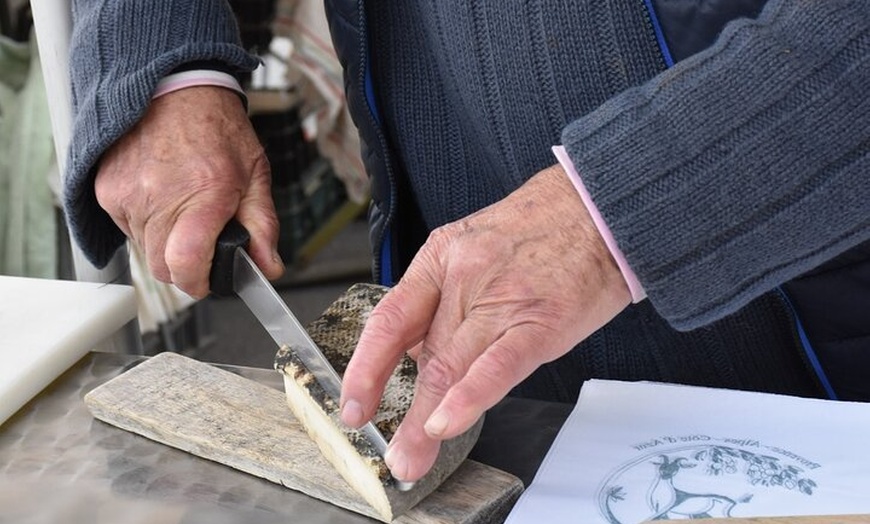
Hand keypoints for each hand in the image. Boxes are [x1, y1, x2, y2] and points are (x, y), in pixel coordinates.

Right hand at [95, 86, 282, 296]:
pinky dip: (146, 224)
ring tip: (183, 209)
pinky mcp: (107, 191)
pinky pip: (127, 228)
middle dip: (186, 266)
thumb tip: (268, 267)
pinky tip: (162, 197)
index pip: (185, 265)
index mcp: (203, 196)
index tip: (208, 280)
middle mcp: (160, 198)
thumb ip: (263, 226)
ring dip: (166, 244)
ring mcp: (128, 195)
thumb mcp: (255, 175)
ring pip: (144, 251)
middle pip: (163, 268)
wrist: (173, 88)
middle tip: (202, 243)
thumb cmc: (217, 128)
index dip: (199, 282)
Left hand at [339, 164, 631, 481]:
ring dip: (427, 423)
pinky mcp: (542, 320)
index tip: (355, 405)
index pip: (391, 319)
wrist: (597, 206)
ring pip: (453, 367)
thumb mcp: (474, 246)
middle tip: (394, 455)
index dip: (366, 367)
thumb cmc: (540, 230)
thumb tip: (418, 350)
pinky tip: (447, 425)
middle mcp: (464, 276)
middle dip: (402, 414)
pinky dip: (469, 398)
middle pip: (425, 354)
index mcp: (441, 257)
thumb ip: (445, 299)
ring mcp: (502, 298)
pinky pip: (498, 365)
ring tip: (412, 458)